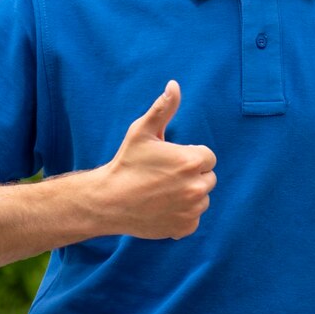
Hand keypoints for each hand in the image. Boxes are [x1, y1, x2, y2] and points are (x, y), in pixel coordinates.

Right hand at [100, 80, 216, 239]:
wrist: (107, 201)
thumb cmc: (126, 163)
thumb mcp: (142, 131)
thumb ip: (163, 108)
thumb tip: (174, 85)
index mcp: (192, 161)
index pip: (206, 157)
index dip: (188, 157)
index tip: (169, 162)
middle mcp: (197, 187)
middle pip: (207, 177)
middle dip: (191, 175)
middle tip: (164, 177)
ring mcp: (192, 210)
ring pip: (201, 198)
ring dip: (188, 195)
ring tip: (162, 192)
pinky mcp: (185, 228)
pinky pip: (193, 218)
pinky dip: (182, 215)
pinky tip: (162, 208)